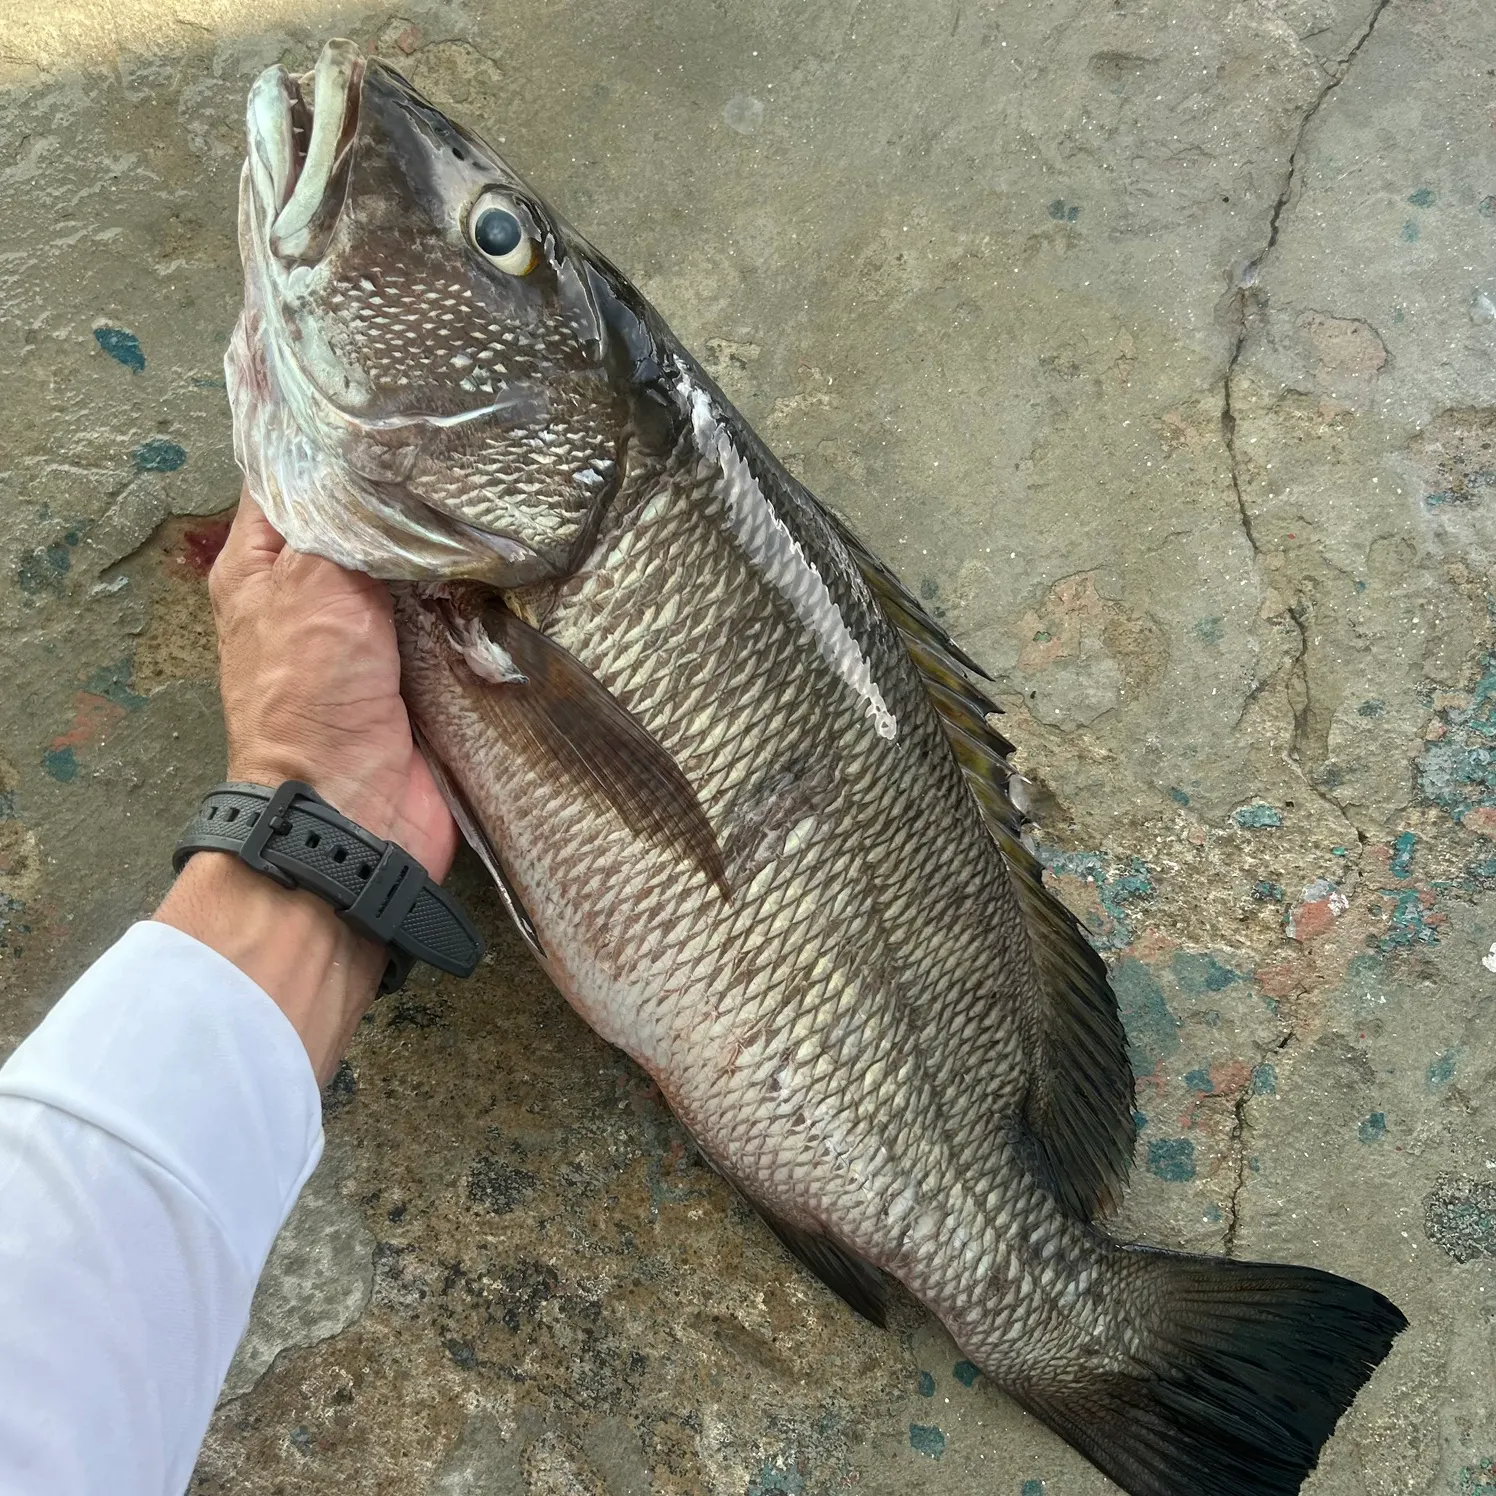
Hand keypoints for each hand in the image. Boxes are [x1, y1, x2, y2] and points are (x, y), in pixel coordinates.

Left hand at [156, 491, 461, 1083]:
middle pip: (364, 523)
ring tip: (497, 484)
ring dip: (449, 544)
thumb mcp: (309, 585)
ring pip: (416, 569)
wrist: (353, 812)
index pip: (292, 479)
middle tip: (461, 435)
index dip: (330, 440)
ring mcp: (373, 638)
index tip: (384, 397)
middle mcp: (315, 596)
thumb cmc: (311, 696)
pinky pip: (453, 618)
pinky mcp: (424, 674)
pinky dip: (477, 596)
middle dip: (406, 490)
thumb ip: (336, 520)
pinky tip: (513, 557)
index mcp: (263, 567)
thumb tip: (368, 458)